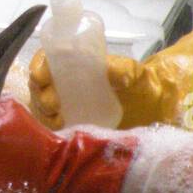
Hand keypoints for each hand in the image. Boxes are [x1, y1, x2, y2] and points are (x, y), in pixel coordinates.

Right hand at [29, 49, 187, 129]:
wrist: (154, 115)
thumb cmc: (143, 88)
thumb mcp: (136, 75)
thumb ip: (126, 69)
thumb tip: (111, 71)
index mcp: (77, 65)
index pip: (48, 60)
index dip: (39, 66)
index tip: (41, 78)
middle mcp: (67, 84)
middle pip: (40, 85)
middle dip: (40, 93)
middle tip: (53, 105)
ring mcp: (67, 106)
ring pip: (40, 105)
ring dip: (42, 112)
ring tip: (57, 121)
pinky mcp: (71, 126)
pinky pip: (49, 126)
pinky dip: (47, 128)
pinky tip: (58, 132)